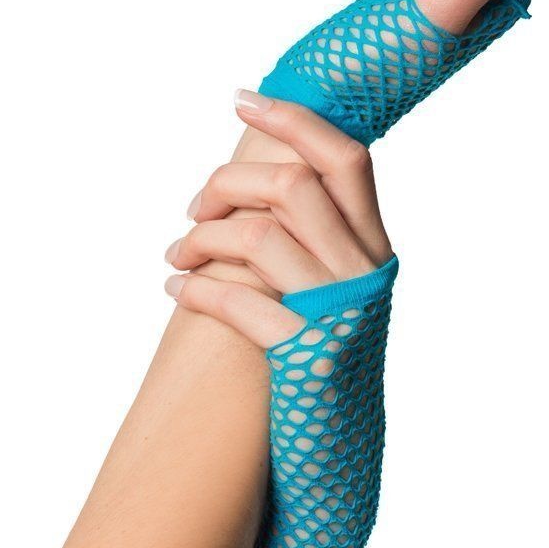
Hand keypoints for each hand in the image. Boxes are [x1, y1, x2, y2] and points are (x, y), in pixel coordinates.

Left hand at [165, 96, 392, 344]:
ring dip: (199, 238)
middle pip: (292, 185)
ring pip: (258, 236)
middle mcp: (364, 273)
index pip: (344, 158)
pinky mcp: (305, 355)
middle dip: (226, 185)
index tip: (241, 100)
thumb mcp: (335, 288)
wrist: (336, 448)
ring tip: (176, 255)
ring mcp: (338, 314)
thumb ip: (315, 237)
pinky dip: (194, 288)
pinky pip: (237, 301)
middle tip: (193, 211)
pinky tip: (175, 288)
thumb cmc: (321, 354)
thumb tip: (256, 178)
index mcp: (373, 247)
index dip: (293, 120)